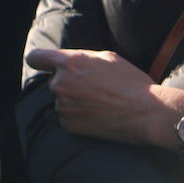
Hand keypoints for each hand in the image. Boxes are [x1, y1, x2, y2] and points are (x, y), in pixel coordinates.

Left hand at [25, 47, 183, 149]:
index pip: (35, 58)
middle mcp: (60, 83)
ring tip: (100, 104)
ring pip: (62, 100)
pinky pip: (67, 118)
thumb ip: (81, 58)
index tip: (46, 66)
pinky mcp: (68, 125)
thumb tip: (68, 61)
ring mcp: (62, 105)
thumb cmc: (132, 83)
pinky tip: (98, 116)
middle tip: (92, 89)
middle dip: (68, 83)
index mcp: (69, 63)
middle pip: (53, 81)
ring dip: (74, 101)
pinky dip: (78, 118)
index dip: (41, 62)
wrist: (148, 113)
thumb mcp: (107, 58)